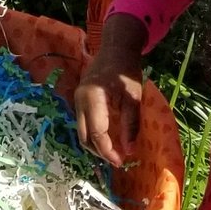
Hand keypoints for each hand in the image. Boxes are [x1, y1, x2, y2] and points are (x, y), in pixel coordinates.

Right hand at [74, 24, 148, 167]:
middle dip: (100, 152)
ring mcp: (77, 100)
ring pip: (81, 132)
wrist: (116, 47)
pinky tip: (108, 138)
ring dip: (96, 145)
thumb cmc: (126, 69)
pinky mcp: (79, 100)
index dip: (108, 151)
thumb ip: (131, 124)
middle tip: (118, 160)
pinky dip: (93, 134)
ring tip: (114, 152)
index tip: (122, 162)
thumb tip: (129, 150)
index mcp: (92, 98)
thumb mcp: (133, 97)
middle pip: (84, 137)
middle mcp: (79, 100)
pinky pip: (83, 123)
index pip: (97, 134)